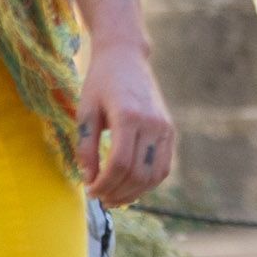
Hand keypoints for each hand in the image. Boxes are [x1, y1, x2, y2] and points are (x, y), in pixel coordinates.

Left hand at [75, 37, 175, 208]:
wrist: (126, 58)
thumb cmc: (100, 83)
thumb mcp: (85, 111)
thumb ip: (86, 147)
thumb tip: (88, 179)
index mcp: (129, 116)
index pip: (120, 163)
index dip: (104, 183)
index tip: (89, 190)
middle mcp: (152, 124)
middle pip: (138, 173)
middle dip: (117, 192)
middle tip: (99, 198)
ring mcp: (165, 128)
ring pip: (155, 175)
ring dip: (134, 193)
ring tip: (113, 198)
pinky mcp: (170, 131)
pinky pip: (164, 166)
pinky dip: (148, 182)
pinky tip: (129, 187)